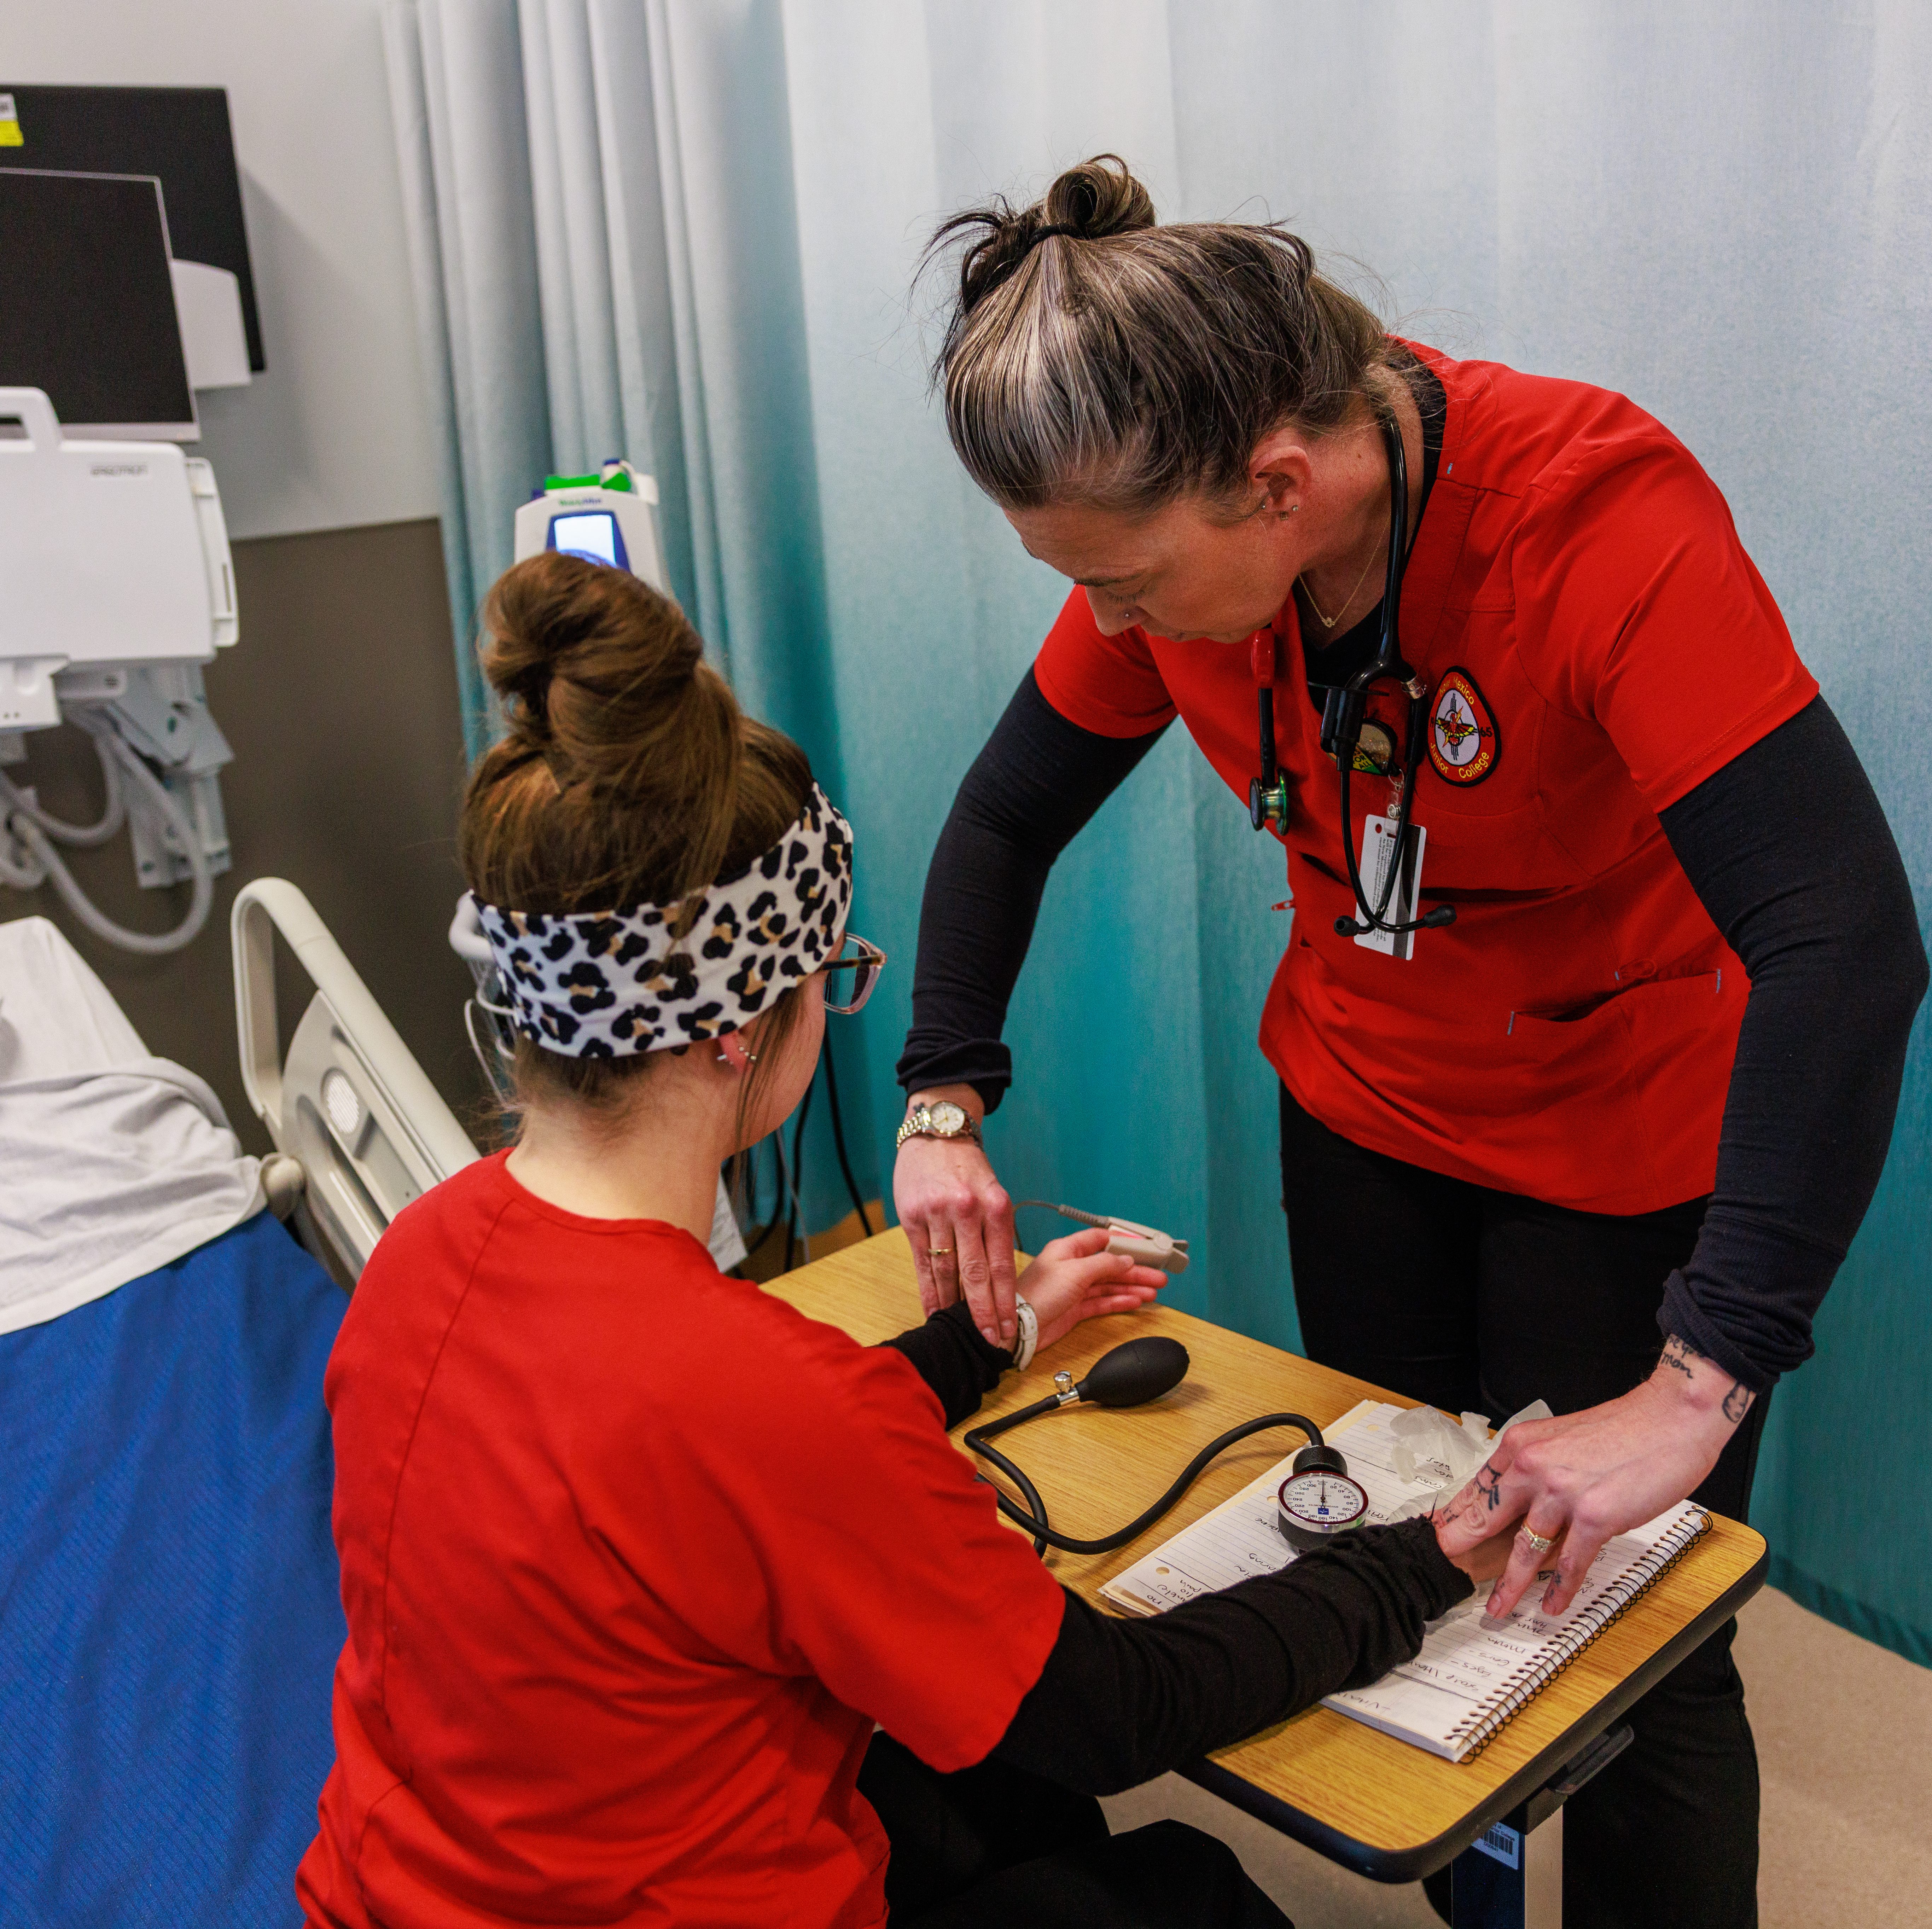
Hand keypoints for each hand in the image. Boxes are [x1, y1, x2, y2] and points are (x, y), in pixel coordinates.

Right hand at [893, 1087, 1017, 1347]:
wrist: (936, 1134)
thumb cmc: (969, 1169)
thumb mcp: (994, 1193)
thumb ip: (997, 1232)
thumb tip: (1001, 1281)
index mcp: (995, 1205)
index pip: (1002, 1264)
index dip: (1005, 1301)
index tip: (1010, 1328)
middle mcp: (966, 1210)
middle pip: (975, 1274)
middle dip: (983, 1312)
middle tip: (990, 1341)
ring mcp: (936, 1214)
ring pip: (946, 1271)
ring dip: (953, 1306)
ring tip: (961, 1332)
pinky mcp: (911, 1218)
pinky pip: (921, 1262)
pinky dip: (928, 1290)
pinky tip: (933, 1310)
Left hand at [1018, 1228, 1168, 1351]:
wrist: (1021, 1328)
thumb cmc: (1039, 1294)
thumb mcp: (1075, 1272)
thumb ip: (1104, 1264)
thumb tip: (1125, 1260)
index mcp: (1068, 1250)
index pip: (1100, 1239)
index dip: (1123, 1242)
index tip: (1145, 1246)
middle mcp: (1072, 1267)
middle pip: (1110, 1265)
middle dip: (1135, 1270)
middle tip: (1158, 1275)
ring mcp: (1074, 1289)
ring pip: (1109, 1285)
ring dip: (1131, 1287)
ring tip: (1154, 1291)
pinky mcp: (1075, 1309)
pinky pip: (1102, 1302)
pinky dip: (1119, 1301)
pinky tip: (1136, 1301)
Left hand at [1434, 1335, 1752, 1618]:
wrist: (1671, 1417)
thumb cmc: (1624, 1428)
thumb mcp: (1562, 1438)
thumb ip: (1538, 1467)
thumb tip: (1522, 1500)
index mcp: (1522, 1445)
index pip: (1479, 1487)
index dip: (1457, 1515)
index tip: (1441, 1534)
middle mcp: (1534, 1466)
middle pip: (1489, 1517)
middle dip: (1465, 1549)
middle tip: (1448, 1570)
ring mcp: (1562, 1493)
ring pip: (1525, 1549)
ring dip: (1511, 1585)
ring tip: (1499, 1608)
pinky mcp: (1595, 1517)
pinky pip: (1570, 1563)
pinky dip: (1561, 1589)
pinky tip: (1552, 1606)